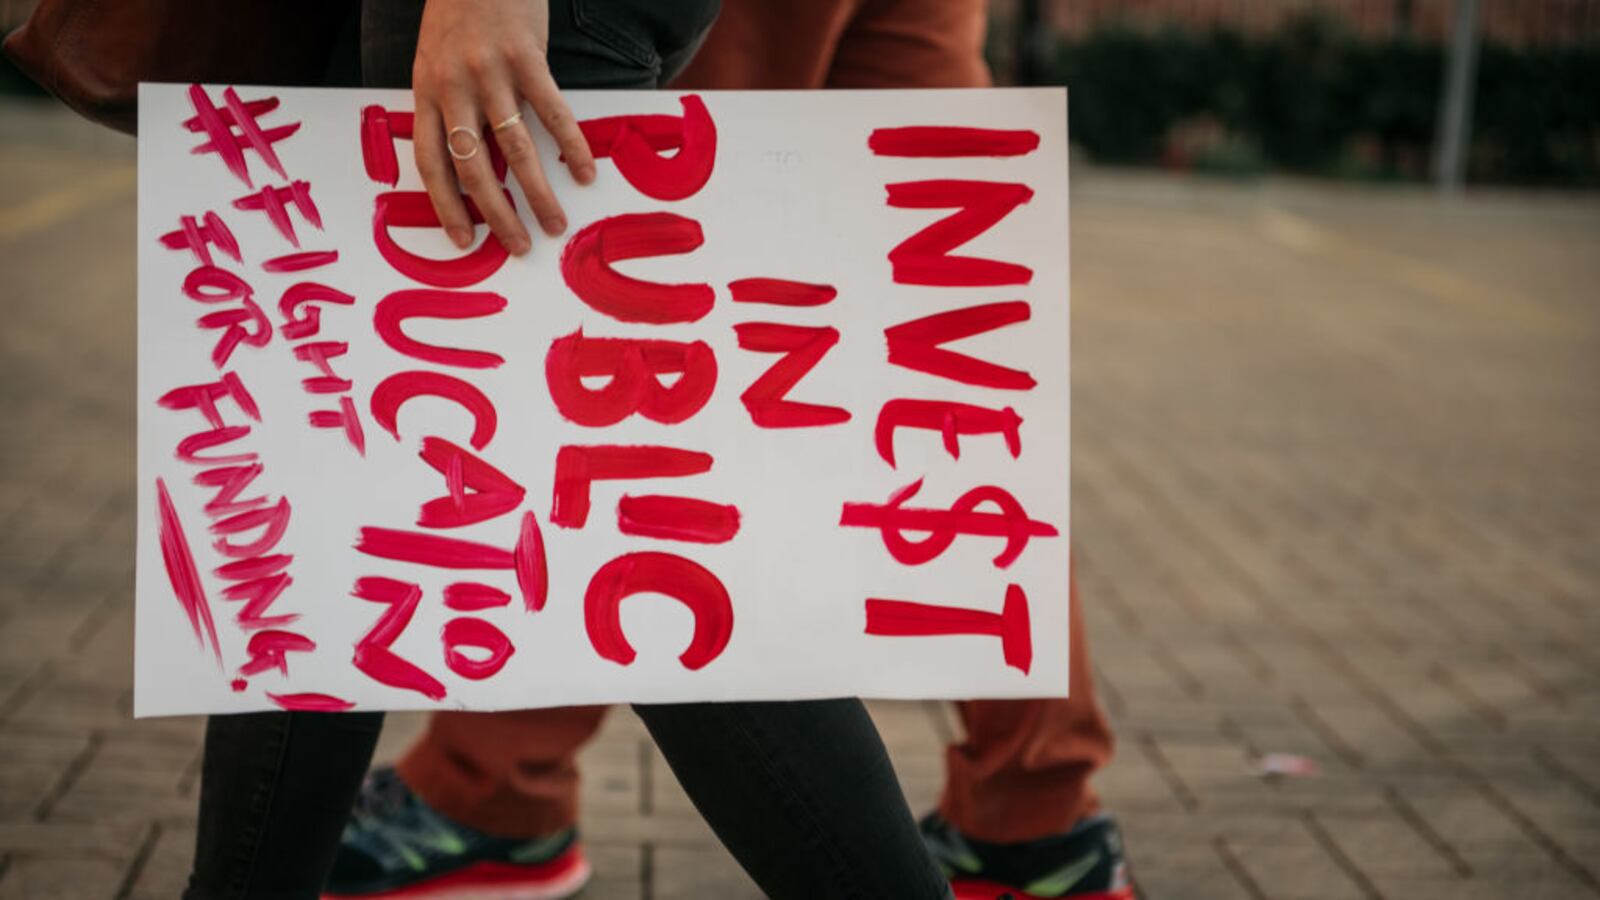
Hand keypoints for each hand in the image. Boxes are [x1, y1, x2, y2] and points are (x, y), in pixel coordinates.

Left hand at [411, 0, 595, 254]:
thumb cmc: (459, 11)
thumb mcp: (437, 60)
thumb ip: (450, 106)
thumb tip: (472, 161)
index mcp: (426, 91)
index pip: (432, 163)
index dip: (447, 206)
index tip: (465, 241)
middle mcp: (454, 86)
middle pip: (474, 166)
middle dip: (498, 214)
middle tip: (518, 246)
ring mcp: (490, 72)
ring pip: (514, 148)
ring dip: (538, 192)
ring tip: (555, 223)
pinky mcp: (527, 57)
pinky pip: (553, 112)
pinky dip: (571, 146)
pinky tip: (584, 171)